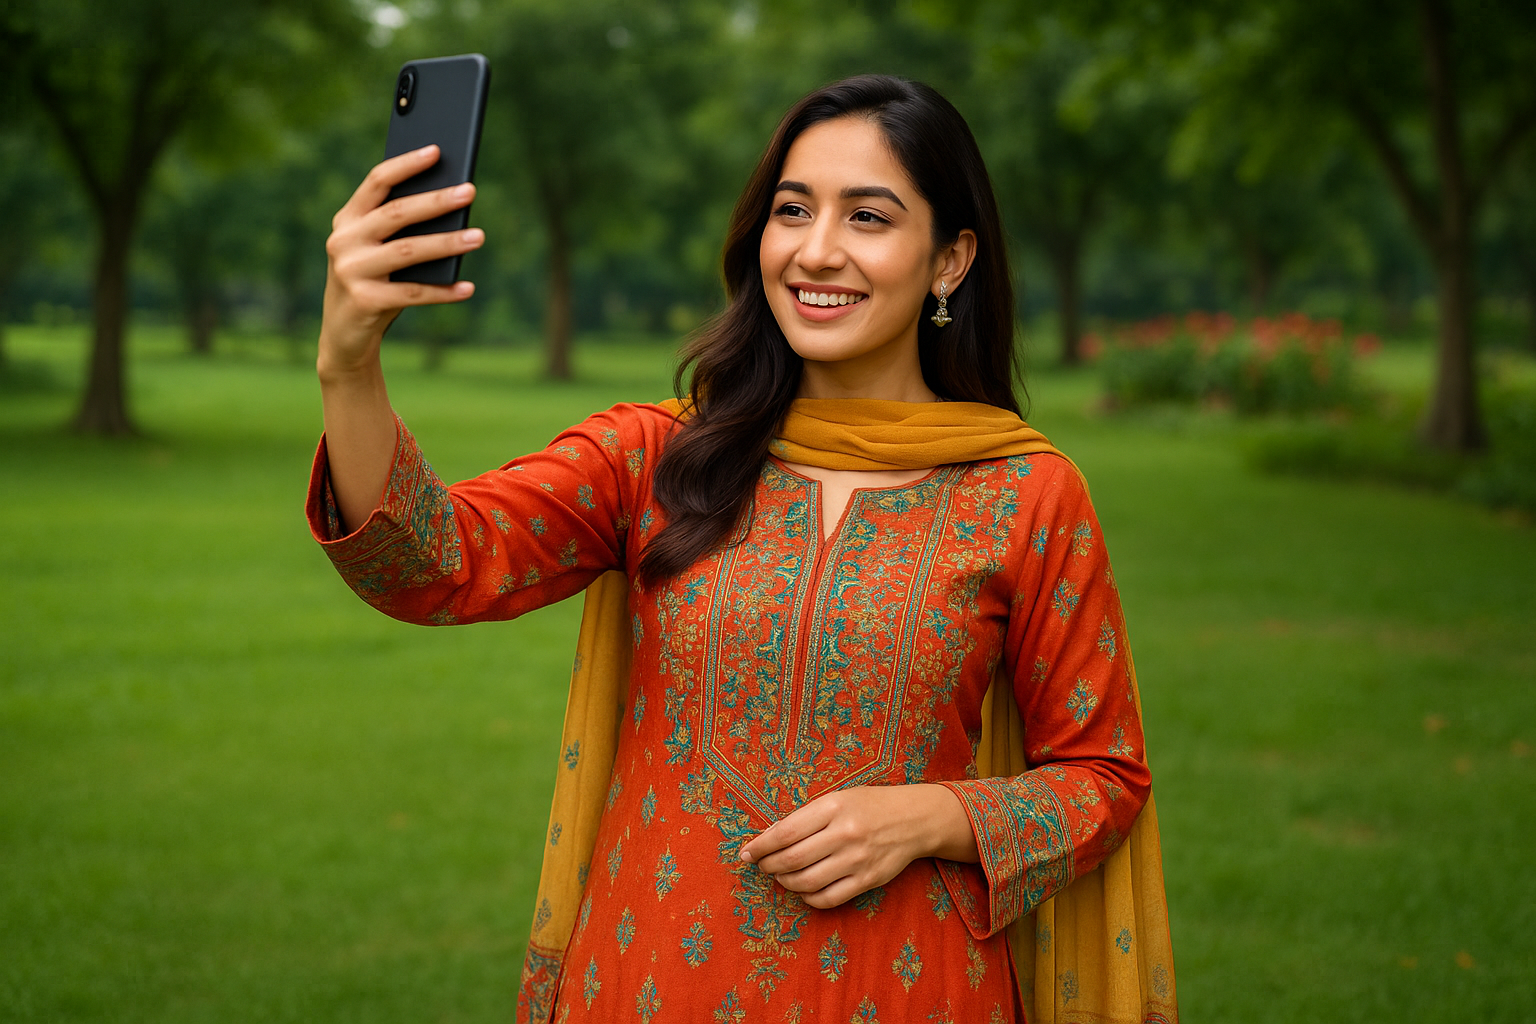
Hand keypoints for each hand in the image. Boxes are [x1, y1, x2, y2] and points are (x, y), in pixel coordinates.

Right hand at [318, 144, 483, 380]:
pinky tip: (467, 288)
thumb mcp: (380, 251)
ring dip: (447, 243)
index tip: (437, 151)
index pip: (377, 182)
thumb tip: (451, 205)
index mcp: (347, 220)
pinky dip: (443, 292)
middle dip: (436, 201)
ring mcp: (351, 271)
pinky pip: (413, 293)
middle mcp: (344, 240)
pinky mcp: (365, 301)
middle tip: (469, 191)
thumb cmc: (373, 283)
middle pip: (397, 213)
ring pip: (408, 251)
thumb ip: (402, 230)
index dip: (406, 164)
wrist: (344, 336)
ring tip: (479, 236)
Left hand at [739, 784, 976, 909]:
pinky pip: (828, 898)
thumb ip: (805, 818)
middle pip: (792, 860)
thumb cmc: (868, 806)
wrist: (914, 819)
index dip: (760, 846)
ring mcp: (857, 860)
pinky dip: (808, 898)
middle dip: (768, 866)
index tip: (746, 853)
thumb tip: (768, 838)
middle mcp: (845, 833)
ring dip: (785, 882)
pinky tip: (803, 889)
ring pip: (806, 882)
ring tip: (781, 876)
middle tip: (761, 866)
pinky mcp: (868, 880)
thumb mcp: (837, 799)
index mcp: (833, 807)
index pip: (785, 832)